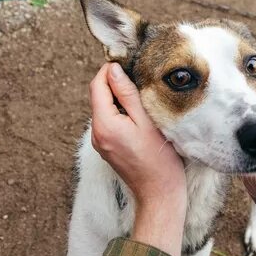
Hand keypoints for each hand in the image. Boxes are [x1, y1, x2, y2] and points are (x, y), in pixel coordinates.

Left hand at [90, 63, 186, 255]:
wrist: (159, 194)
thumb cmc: (159, 159)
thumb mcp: (147, 120)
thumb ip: (128, 94)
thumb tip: (114, 69)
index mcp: (104, 124)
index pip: (97, 85)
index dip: (110, 69)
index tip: (129, 62)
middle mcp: (96, 133)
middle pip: (98, 96)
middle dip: (115, 82)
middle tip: (139, 74)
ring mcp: (101, 142)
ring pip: (104, 108)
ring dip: (119, 97)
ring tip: (142, 93)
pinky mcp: (108, 148)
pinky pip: (109, 121)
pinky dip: (120, 111)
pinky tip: (139, 112)